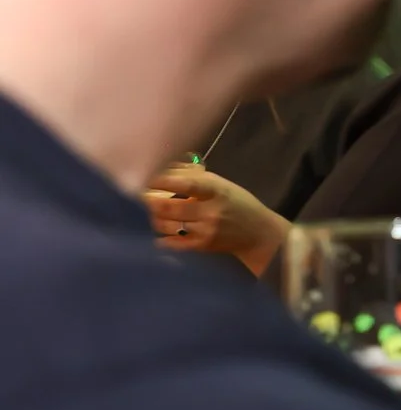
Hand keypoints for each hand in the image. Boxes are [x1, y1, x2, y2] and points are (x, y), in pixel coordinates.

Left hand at [145, 164, 288, 274]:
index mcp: (217, 191)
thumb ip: (195, 175)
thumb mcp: (222, 185)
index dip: (163, 180)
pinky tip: (152, 232)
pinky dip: (159, 238)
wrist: (259, 234)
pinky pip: (172, 243)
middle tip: (133, 195)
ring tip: (143, 211)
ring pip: (167, 225)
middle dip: (148, 202)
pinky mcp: (202, 247)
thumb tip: (164, 163)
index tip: (144, 175)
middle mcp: (211, 212)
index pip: (187, 184)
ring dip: (152, 218)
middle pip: (170, 208)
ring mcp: (205, 231)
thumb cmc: (238, 203)